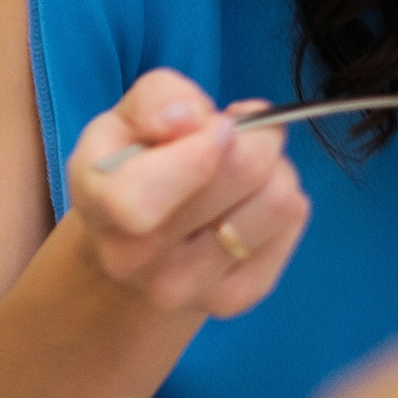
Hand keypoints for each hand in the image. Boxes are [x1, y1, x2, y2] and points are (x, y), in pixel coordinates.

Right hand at [64, 70, 311, 318]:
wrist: (126, 253)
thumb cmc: (127, 172)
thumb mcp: (122, 120)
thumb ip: (155, 99)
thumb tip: (189, 119)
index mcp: (103, 207)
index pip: (166, 182)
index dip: (204, 141)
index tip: (209, 127)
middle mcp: (138, 259)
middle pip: (244, 170)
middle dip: (252, 136)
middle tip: (233, 137)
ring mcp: (188, 287)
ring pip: (280, 198)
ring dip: (272, 170)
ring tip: (240, 175)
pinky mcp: (236, 297)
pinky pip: (293, 222)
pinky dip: (280, 200)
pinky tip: (245, 205)